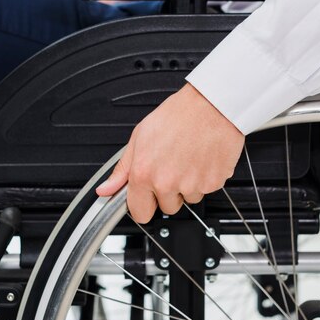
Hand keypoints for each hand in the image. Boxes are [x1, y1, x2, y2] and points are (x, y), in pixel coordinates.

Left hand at [95, 83, 244, 222]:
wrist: (211, 106)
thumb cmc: (178, 116)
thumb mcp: (140, 137)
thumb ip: (123, 169)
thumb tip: (107, 189)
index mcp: (144, 174)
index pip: (140, 213)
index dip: (144, 205)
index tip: (148, 196)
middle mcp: (167, 183)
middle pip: (167, 208)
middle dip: (169, 193)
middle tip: (172, 167)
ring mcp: (192, 185)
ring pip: (188, 198)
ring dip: (188, 185)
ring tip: (188, 159)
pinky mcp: (213, 183)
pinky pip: (206, 190)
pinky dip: (205, 178)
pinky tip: (201, 158)